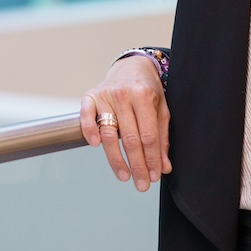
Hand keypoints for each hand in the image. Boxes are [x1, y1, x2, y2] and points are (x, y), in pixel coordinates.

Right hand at [80, 55, 170, 191]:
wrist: (131, 66)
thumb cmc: (148, 90)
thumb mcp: (161, 109)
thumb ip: (162, 138)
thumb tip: (164, 167)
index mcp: (144, 96)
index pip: (149, 136)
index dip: (152, 159)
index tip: (154, 176)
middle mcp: (124, 95)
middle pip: (130, 139)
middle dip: (137, 165)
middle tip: (142, 185)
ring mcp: (105, 95)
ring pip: (109, 134)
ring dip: (116, 160)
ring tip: (124, 176)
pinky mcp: (90, 96)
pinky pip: (87, 116)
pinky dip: (89, 131)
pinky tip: (96, 146)